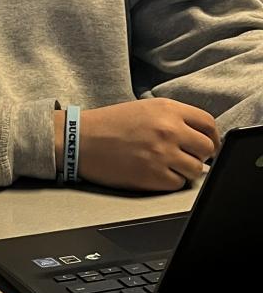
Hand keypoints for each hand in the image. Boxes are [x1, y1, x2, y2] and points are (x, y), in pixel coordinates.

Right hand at [54, 100, 220, 192]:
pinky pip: (177, 184)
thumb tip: (199, 137)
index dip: (211, 138)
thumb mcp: (145, 108)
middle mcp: (168, 130)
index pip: (208, 125)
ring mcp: (161, 154)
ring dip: (185, 171)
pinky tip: (155, 174)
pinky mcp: (151, 175)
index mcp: (168, 110)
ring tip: (167, 167)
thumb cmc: (108, 124)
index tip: (208, 146)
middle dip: (199, 156)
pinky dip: (170, 182)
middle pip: (206, 149)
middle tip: (186, 158)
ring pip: (195, 170)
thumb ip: (174, 118)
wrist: (79, 139)